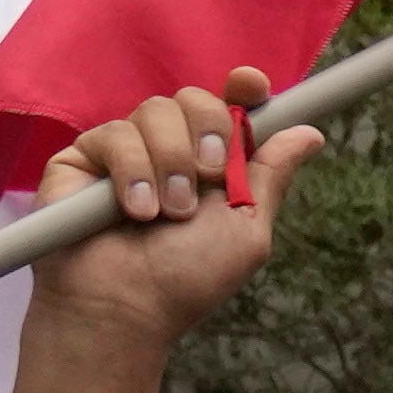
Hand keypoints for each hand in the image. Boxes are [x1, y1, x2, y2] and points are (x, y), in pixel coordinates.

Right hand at [18, 75, 284, 348]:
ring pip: (155, 110)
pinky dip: (132, 172)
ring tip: (168, 213)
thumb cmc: (186, 278)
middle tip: (208, 176)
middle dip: (208, 131)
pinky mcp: (84, 156)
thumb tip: (309, 133)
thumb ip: (270, 177)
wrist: (125, 306)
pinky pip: (114, 134)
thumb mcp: (246, 230)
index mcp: (212, 164)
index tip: (252, 87)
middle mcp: (170, 150)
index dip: (243, 89)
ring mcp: (126, 150)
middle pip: (194, 98)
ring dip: (171, 163)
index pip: (229, 106)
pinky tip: (133, 211)